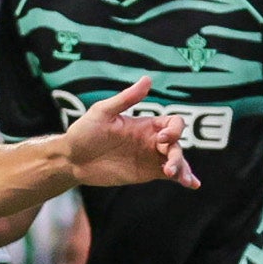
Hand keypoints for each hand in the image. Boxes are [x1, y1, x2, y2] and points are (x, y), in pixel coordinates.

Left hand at [64, 77, 197, 189]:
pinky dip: (182, 178)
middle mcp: (151, 140)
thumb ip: (126, 99)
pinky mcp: (145, 173)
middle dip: (177, 155)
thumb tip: (148, 79)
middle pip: (177, 145)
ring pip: (176, 160)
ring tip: (184, 180)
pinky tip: (192, 184)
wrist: (70, 159)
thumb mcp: (103, 112)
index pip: (173, 123)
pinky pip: (168, 175)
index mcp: (145, 124)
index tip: (159, 140)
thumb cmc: (84, 132)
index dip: (174, 131)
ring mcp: (149, 157)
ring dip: (183, 168)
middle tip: (169, 168)